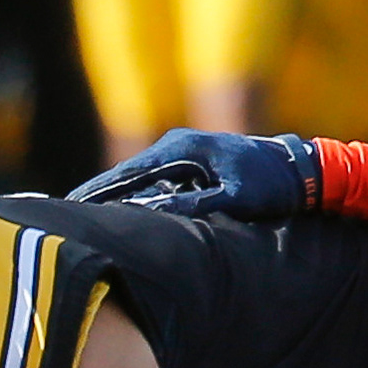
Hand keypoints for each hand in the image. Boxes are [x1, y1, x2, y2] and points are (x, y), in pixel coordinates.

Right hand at [68, 129, 320, 219]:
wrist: (301, 170)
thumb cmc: (270, 185)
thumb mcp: (232, 199)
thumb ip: (194, 207)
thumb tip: (154, 217)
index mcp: (180, 149)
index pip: (127, 174)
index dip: (97, 193)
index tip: (70, 208)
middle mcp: (178, 147)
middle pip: (126, 175)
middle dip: (98, 196)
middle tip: (66, 217)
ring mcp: (186, 155)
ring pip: (140, 180)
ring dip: (117, 199)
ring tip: (87, 220)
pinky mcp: (195, 166)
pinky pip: (157, 184)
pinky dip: (138, 198)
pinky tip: (125, 216)